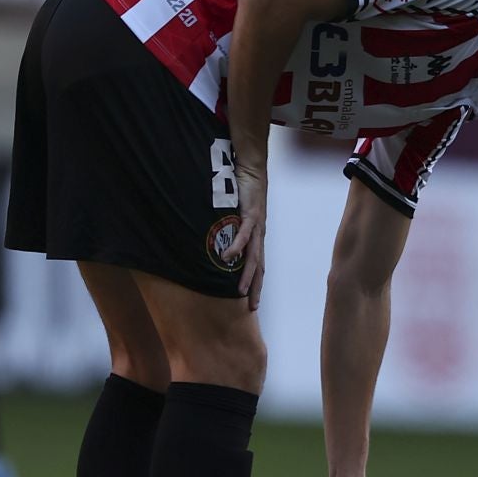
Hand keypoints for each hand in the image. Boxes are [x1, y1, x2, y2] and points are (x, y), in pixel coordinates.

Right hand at [223, 163, 267, 309]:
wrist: (252, 168)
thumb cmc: (242, 189)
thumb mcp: (235, 214)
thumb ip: (229, 228)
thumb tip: (218, 240)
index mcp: (256, 236)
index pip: (258, 265)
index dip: (257, 284)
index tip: (253, 303)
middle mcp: (259, 234)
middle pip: (259, 267)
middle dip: (256, 288)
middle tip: (252, 308)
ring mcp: (256, 225)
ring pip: (253, 256)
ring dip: (247, 275)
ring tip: (240, 292)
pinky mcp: (250, 214)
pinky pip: (242, 234)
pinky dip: (236, 248)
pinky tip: (227, 258)